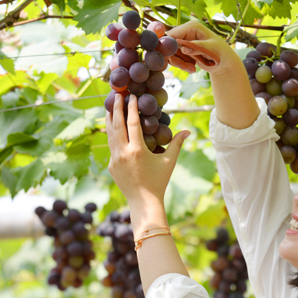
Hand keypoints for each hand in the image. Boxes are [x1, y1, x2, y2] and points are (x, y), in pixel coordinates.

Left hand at [106, 93, 189, 208]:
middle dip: (115, 108)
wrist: (144, 202)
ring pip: (110, 135)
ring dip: (109, 120)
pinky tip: (112, 130)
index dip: (132, 108)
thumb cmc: (159, 181)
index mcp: (137, 150)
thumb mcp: (169, 162)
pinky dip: (112, 136)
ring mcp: (115, 160)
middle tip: (116, 95)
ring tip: (109, 109)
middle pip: (116, 125)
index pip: (132, 123)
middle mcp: (123, 153)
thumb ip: (177, 144)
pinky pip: (111, 147)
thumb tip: (188, 131)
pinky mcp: (111, 166)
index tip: (131, 96)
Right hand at [165, 20, 239, 75]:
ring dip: (180, 64)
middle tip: (186, 67)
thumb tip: (183, 49)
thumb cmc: (221, 53)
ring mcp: (183, 42)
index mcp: (191, 27)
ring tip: (192, 69)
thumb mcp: (211, 49)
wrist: (223, 63)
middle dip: (176, 58)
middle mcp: (185, 32)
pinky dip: (182, 65)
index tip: (171, 58)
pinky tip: (192, 69)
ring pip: (171, 54)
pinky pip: (175, 59)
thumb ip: (197, 48)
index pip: (172, 34)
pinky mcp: (183, 50)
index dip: (168, 46)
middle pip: (169, 45)